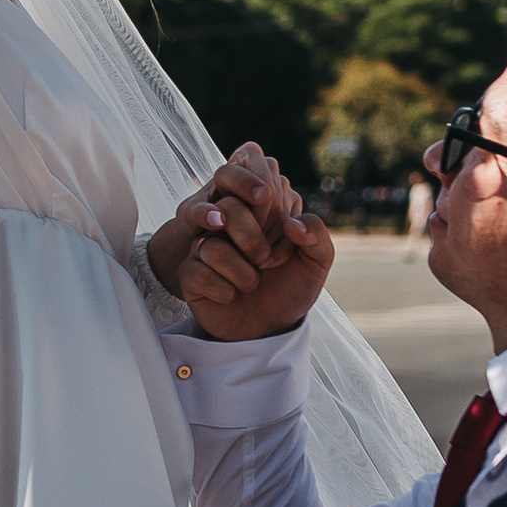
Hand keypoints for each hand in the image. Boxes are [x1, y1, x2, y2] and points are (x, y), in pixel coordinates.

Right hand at [149, 146, 334, 341]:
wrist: (271, 327)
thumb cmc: (290, 287)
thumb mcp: (317, 261)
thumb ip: (316, 232)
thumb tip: (291, 224)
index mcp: (256, 209)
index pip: (249, 179)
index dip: (266, 200)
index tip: (280, 227)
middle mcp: (225, 223)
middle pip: (228, 207)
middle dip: (254, 239)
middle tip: (267, 260)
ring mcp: (204, 246)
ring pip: (213, 246)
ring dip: (243, 273)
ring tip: (252, 282)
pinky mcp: (189, 273)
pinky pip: (199, 273)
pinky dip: (225, 290)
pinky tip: (232, 296)